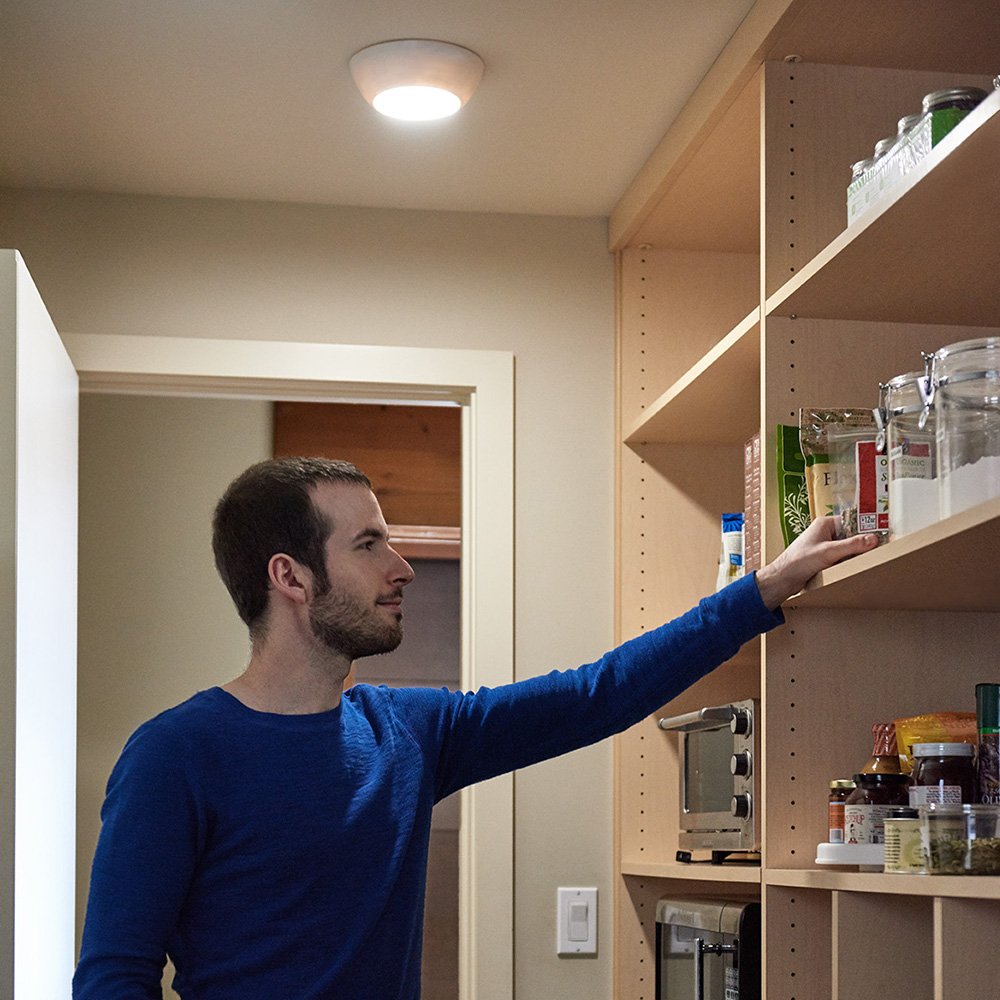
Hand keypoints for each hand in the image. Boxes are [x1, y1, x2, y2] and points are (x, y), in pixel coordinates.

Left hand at [754, 516, 877, 609]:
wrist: (783, 578)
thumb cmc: (799, 561)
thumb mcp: (829, 552)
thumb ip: (851, 545)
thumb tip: (873, 538)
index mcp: (825, 524)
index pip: (851, 521)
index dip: (865, 528)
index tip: (881, 535)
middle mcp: (825, 532)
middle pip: (851, 535)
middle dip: (862, 543)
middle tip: (879, 550)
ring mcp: (824, 545)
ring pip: (848, 548)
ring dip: (855, 554)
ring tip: (869, 559)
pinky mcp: (824, 558)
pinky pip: (842, 557)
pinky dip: (848, 562)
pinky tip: (855, 567)